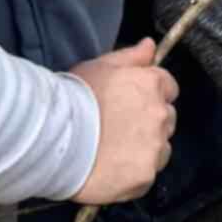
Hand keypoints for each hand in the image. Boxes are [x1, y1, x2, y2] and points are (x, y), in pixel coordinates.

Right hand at [69, 39, 178, 205]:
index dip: (151, 95)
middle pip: (166, 119)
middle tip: (119, 129)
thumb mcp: (98, 66)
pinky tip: (112, 171)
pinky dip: (133, 175)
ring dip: (145, 150)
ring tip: (114, 153)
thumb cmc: (73, 98)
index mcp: (152, 84)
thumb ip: (130, 56)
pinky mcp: (145, 175)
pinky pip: (147, 176)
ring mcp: (155, 147)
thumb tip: (150, 46)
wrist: (52, 137)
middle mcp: (160, 114)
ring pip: (161, 149)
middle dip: (150, 123)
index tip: (132, 104)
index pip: (169, 87)